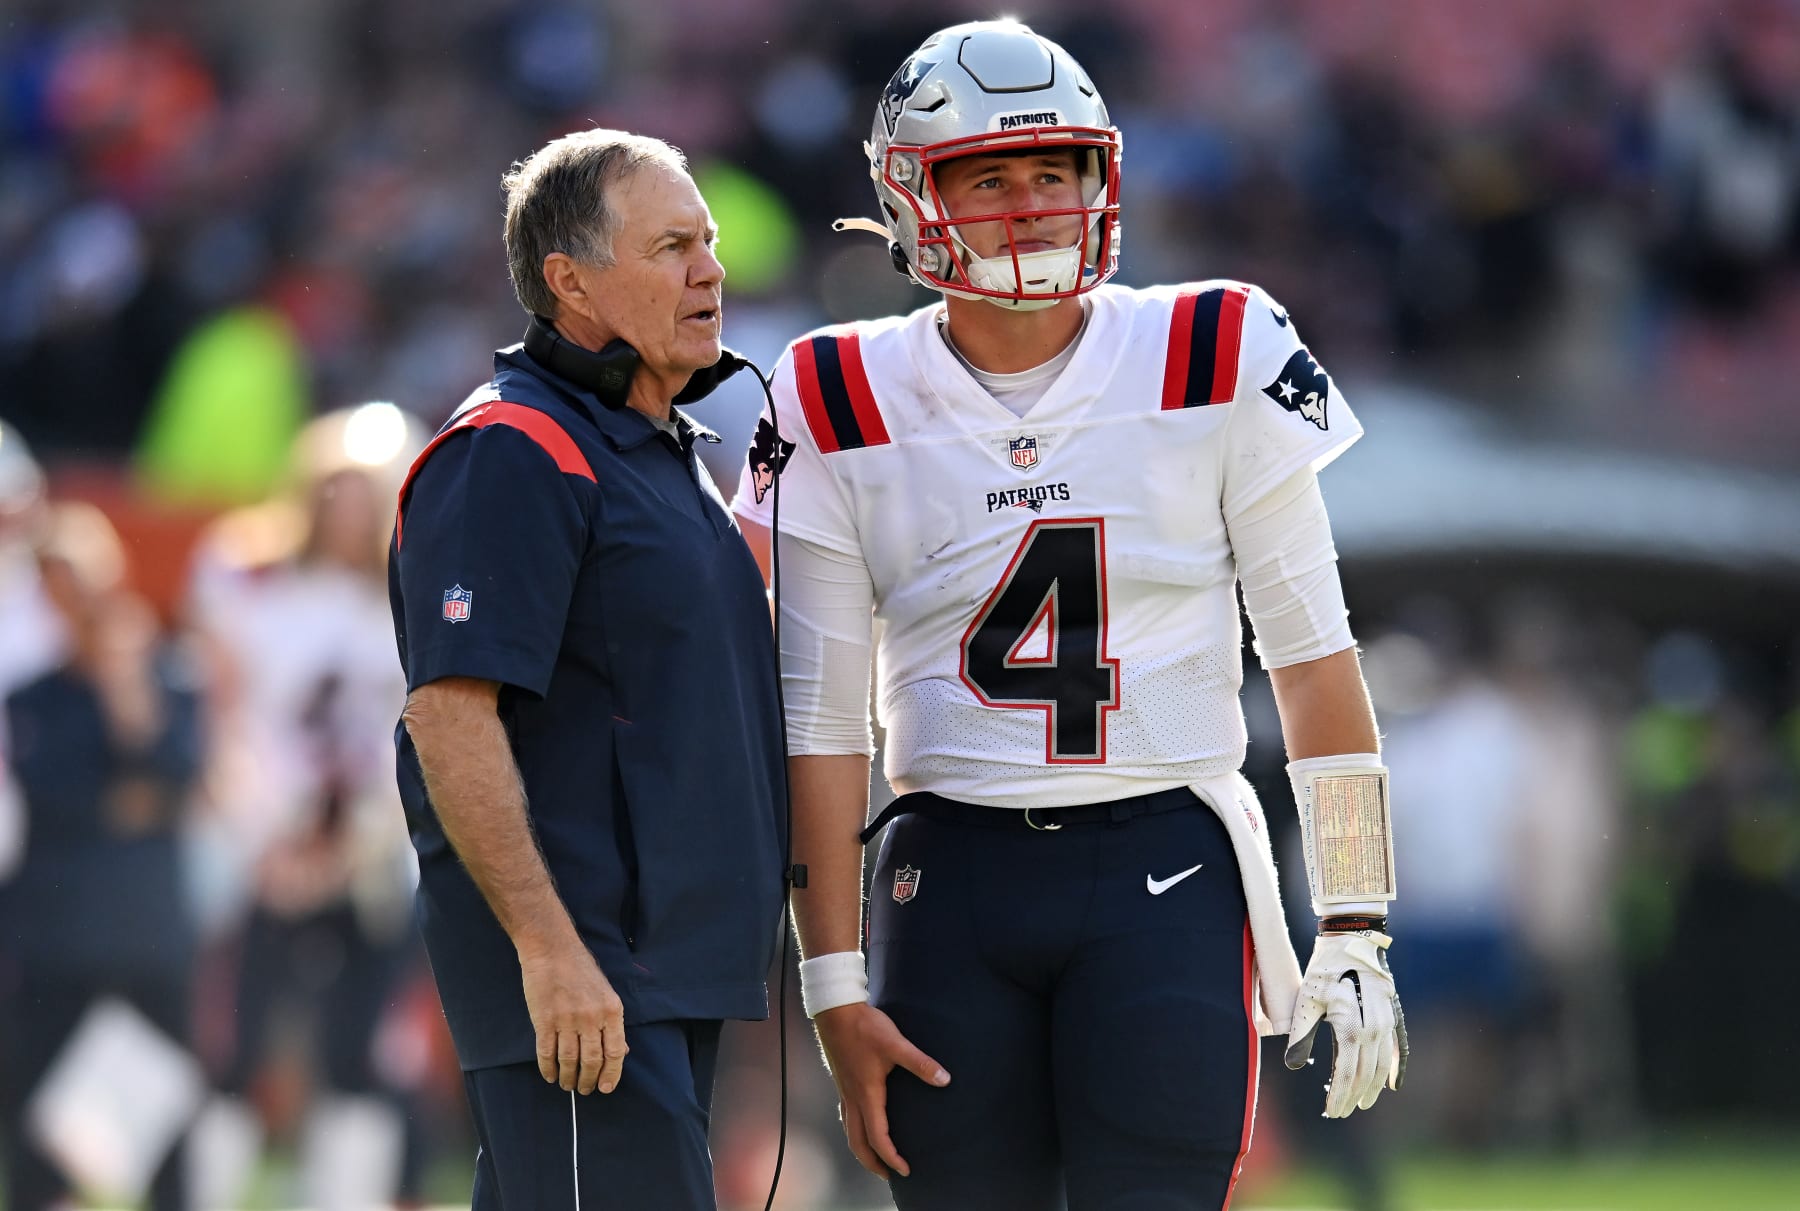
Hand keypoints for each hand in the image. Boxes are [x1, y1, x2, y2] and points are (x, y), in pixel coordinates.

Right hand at [518, 938, 627, 1094]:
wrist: (552, 949)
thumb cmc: (582, 969)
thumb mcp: (606, 992)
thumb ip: (612, 1023)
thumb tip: (621, 1052)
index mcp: (611, 1009)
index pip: (615, 1051)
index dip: (611, 1074)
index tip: (606, 1088)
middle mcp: (591, 1017)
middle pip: (592, 1060)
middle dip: (589, 1080)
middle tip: (585, 1090)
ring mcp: (567, 1019)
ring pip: (569, 1060)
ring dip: (568, 1077)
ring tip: (568, 1085)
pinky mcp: (544, 1020)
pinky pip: (547, 1052)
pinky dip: (548, 1068)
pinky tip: (550, 1075)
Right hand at [813, 1001, 949, 1178]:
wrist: (836, 1011)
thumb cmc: (865, 1028)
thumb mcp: (896, 1044)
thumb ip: (921, 1063)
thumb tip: (944, 1079)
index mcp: (867, 1095)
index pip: (878, 1138)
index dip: (891, 1158)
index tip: (905, 1170)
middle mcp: (853, 1098)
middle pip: (858, 1143)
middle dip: (873, 1163)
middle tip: (889, 1175)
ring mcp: (845, 1091)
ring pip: (849, 1131)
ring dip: (862, 1149)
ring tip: (875, 1156)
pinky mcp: (842, 1082)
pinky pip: (846, 1116)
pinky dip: (855, 1129)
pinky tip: (862, 1122)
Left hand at [1284, 930, 1407, 1116]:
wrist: (1353, 939)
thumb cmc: (1324, 969)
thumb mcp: (1306, 999)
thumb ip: (1302, 1034)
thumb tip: (1292, 1065)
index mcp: (1351, 1026)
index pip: (1347, 1073)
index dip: (1339, 1095)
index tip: (1331, 1112)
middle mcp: (1374, 1028)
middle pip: (1366, 1074)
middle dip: (1353, 1096)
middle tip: (1342, 1112)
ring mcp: (1387, 1022)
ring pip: (1383, 1064)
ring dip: (1372, 1087)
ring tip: (1361, 1102)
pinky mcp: (1393, 1015)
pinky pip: (1397, 1047)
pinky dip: (1396, 1067)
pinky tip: (1392, 1084)